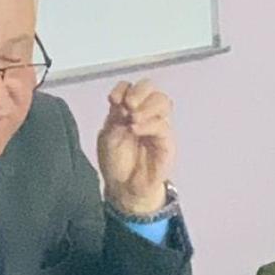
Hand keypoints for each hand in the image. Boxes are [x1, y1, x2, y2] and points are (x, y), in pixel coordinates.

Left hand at [97, 79, 175, 215]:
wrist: (124, 187)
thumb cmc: (115, 162)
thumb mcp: (108, 136)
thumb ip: (115, 118)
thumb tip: (123, 101)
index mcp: (128, 109)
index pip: (131, 87)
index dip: (123, 88)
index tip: (113, 100)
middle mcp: (145, 113)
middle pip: (151, 89)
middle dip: (139, 92)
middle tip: (128, 104)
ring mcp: (158, 126)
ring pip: (162, 102)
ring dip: (146, 106)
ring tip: (132, 118)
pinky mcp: (166, 141)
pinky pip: (162, 126)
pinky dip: (148, 124)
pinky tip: (135, 129)